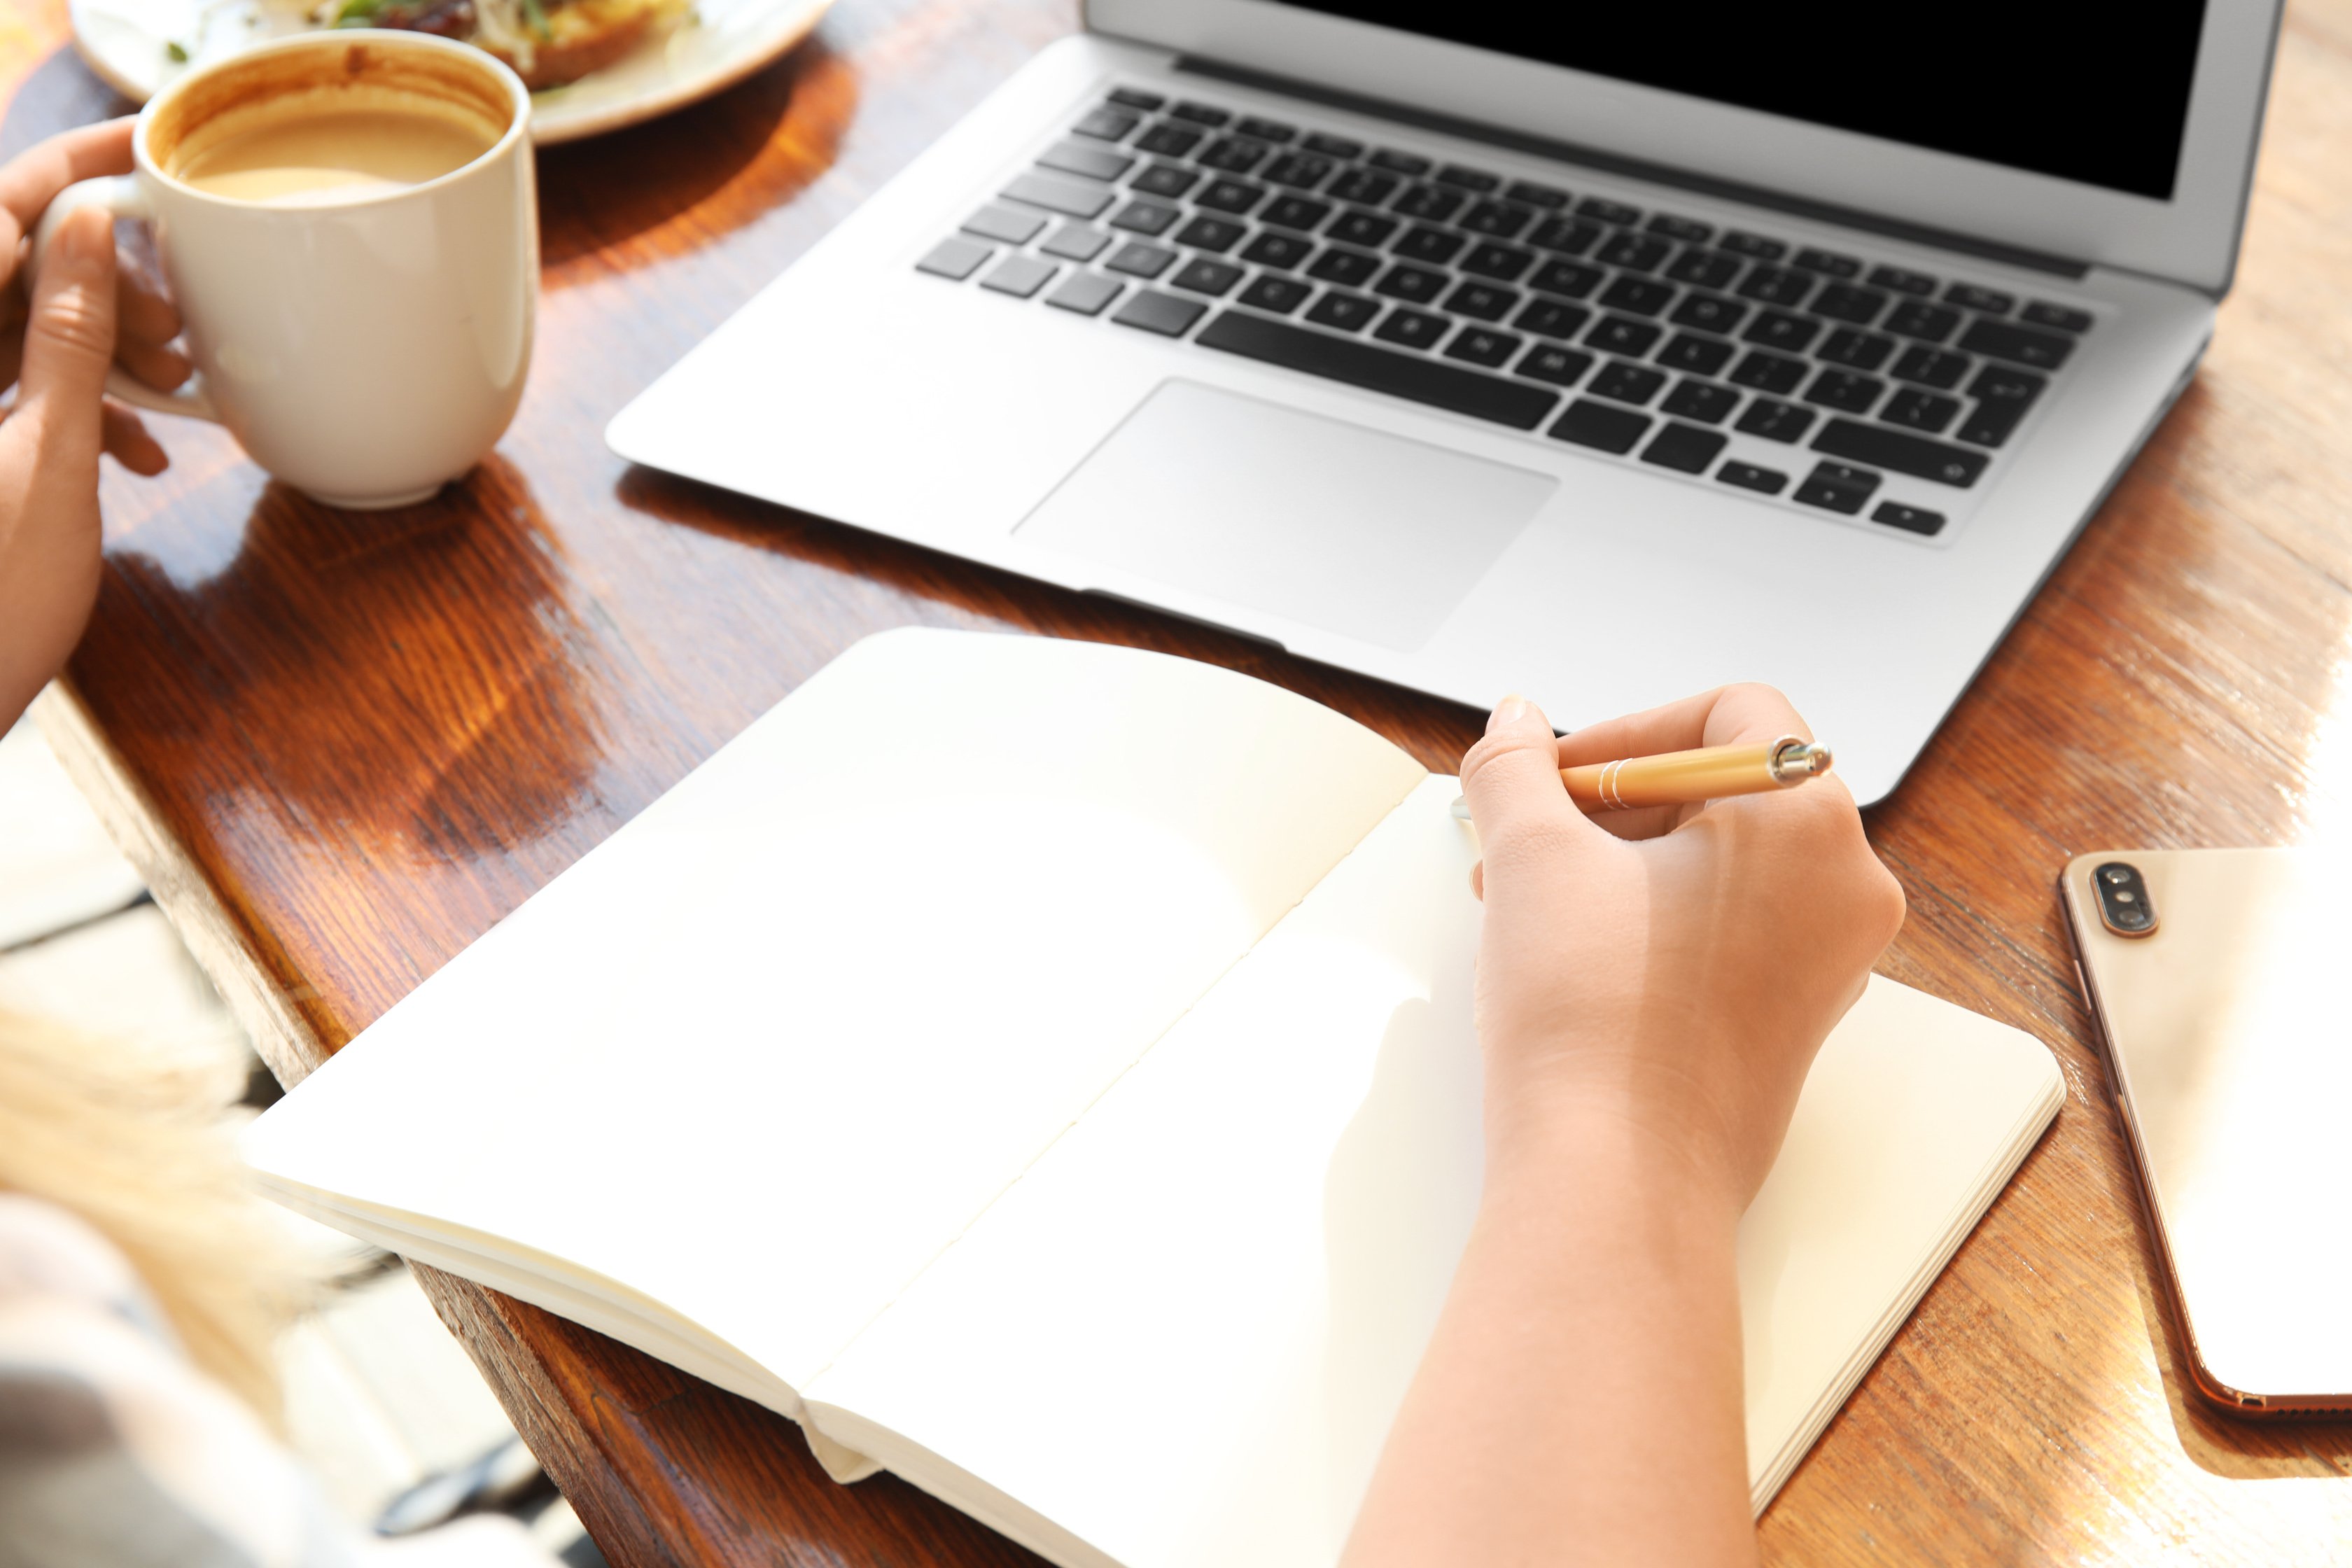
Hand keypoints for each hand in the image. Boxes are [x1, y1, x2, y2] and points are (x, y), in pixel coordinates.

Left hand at [0, 119, 187, 729]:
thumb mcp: (50, 456)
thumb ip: (70, 335)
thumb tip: (90, 225)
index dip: (75, 168)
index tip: (153, 150)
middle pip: (14, 264)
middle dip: (108, 279)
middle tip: (183, 318)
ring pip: (22, 323)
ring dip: (105, 345)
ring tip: (174, 387)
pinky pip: (18, 384)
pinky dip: (81, 400)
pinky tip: (138, 445)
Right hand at [1459, 685, 1904, 1208]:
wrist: (1612, 1181)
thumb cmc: (1593, 1020)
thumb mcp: (1533, 857)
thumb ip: (1517, 769)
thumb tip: (1513, 725)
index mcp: (1809, 825)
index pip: (1733, 715)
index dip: (1628, 730)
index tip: (1556, 772)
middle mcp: (1842, 892)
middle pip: (1725, 792)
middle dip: (1609, 804)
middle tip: (1527, 835)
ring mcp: (1823, 967)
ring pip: (1718, 870)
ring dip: (1616, 865)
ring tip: (1526, 900)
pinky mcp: (1788, 1027)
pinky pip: (1725, 936)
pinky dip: (1649, 924)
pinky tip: (1566, 956)